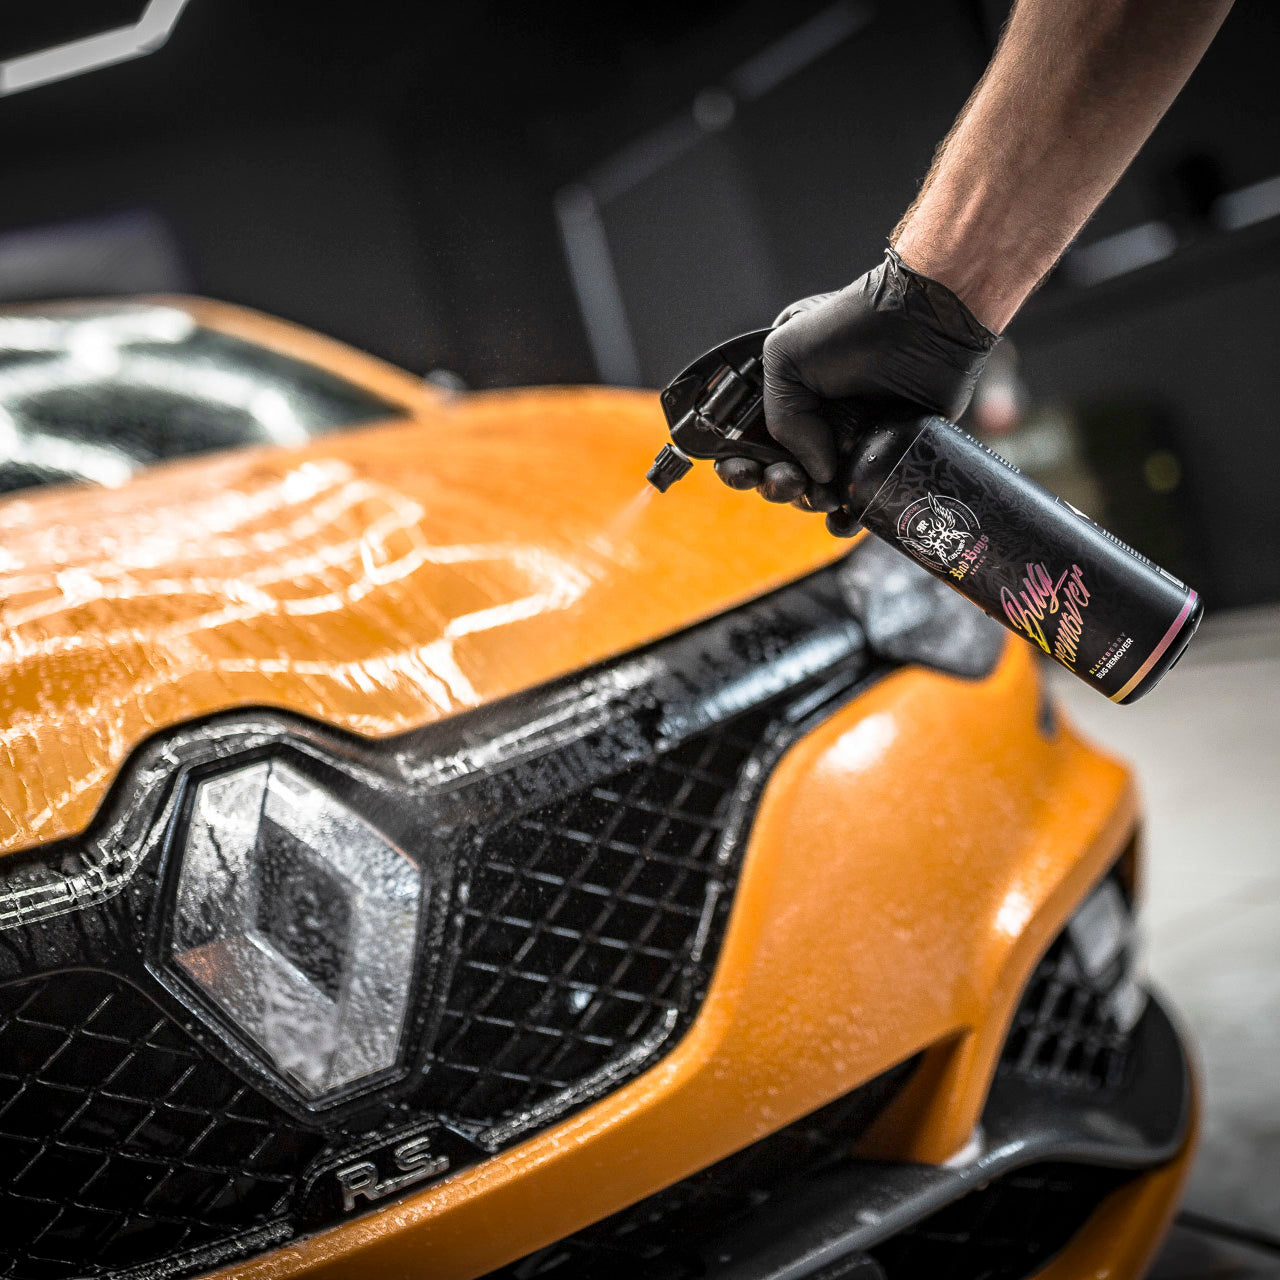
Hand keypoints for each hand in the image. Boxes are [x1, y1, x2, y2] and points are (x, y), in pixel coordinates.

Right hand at [714, 249, 998, 534]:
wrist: (924, 324)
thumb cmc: (853, 326)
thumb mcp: (786, 355)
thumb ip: (781, 419)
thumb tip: (817, 472)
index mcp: (781, 397)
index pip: (743, 442)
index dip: (736, 463)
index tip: (744, 470)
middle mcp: (812, 421)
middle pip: (775, 473)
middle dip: (774, 485)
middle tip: (790, 479)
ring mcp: (847, 442)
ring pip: (813, 492)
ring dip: (806, 503)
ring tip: (821, 494)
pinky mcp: (882, 458)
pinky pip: (858, 501)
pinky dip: (846, 520)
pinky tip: (842, 520)